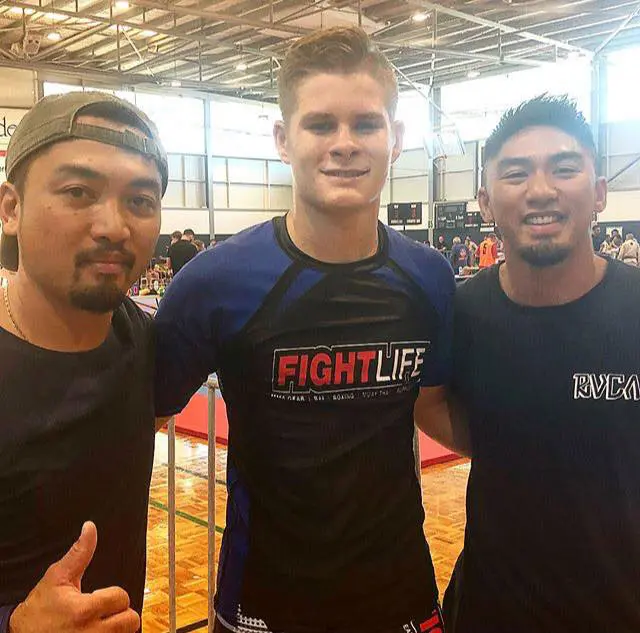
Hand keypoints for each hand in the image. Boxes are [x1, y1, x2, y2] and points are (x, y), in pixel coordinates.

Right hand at [9, 522, 139, 632]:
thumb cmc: (39, 611)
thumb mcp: (56, 578)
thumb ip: (79, 553)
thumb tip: (90, 528)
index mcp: (83, 611)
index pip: (121, 598)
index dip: (113, 595)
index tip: (98, 598)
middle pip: (131, 620)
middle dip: (120, 613)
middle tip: (103, 613)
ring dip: (117, 629)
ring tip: (99, 625)